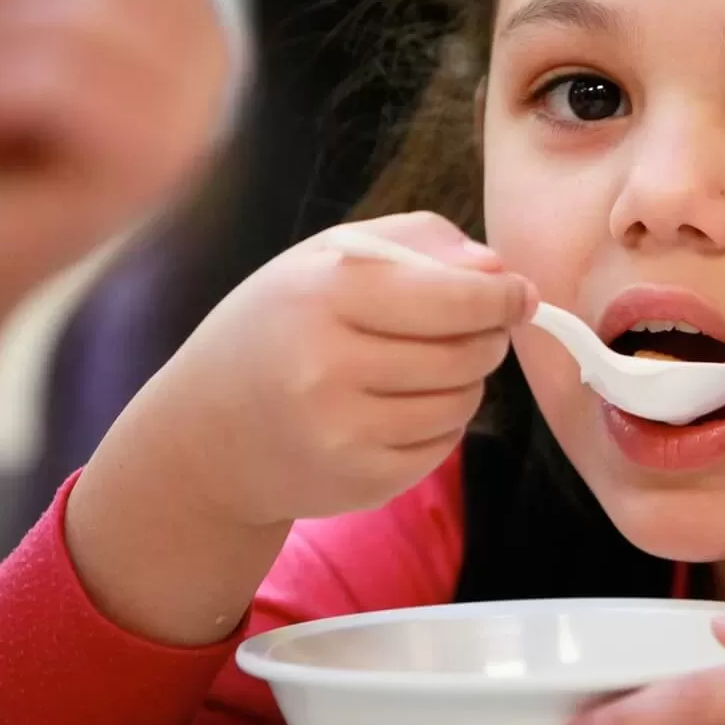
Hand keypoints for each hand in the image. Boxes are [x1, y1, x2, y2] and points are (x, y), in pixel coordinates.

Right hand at [129, 211, 531, 529]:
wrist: (205, 435)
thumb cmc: (281, 326)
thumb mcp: (330, 257)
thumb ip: (419, 243)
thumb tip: (498, 269)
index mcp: (324, 291)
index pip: (454, 296)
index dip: (501, 296)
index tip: (519, 295)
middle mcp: (327, 364)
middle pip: (468, 352)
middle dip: (486, 337)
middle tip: (468, 331)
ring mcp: (342, 431)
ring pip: (463, 401)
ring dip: (464, 382)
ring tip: (421, 368)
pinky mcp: (358, 481)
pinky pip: (443, 445)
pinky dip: (439, 425)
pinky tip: (396, 410)